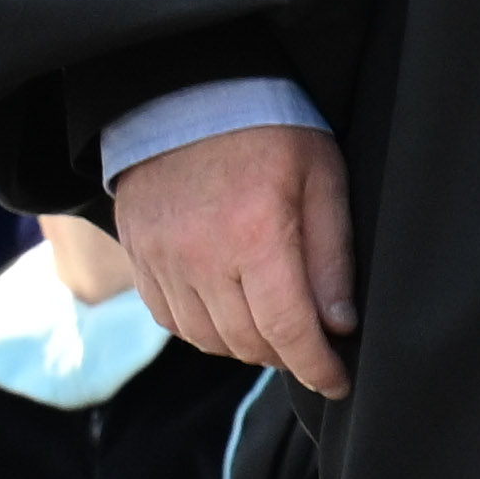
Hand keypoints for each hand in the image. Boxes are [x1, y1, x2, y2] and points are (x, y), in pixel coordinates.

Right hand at [110, 124, 354, 400]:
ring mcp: (162, 261)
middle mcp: (200, 258)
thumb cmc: (273, 130)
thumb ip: (332, 255)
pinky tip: (233, 312)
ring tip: (278, 328)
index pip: (289, 328)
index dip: (317, 366)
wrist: (189, 96)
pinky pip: (172, 319)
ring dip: (247, 346)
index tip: (339, 382)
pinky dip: (206, 329)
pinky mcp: (139, 258)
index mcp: (256, 236)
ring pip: (207, 338)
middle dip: (288, 355)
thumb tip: (340, 324)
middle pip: (247, 341)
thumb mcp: (324, 179)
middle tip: (316, 347)